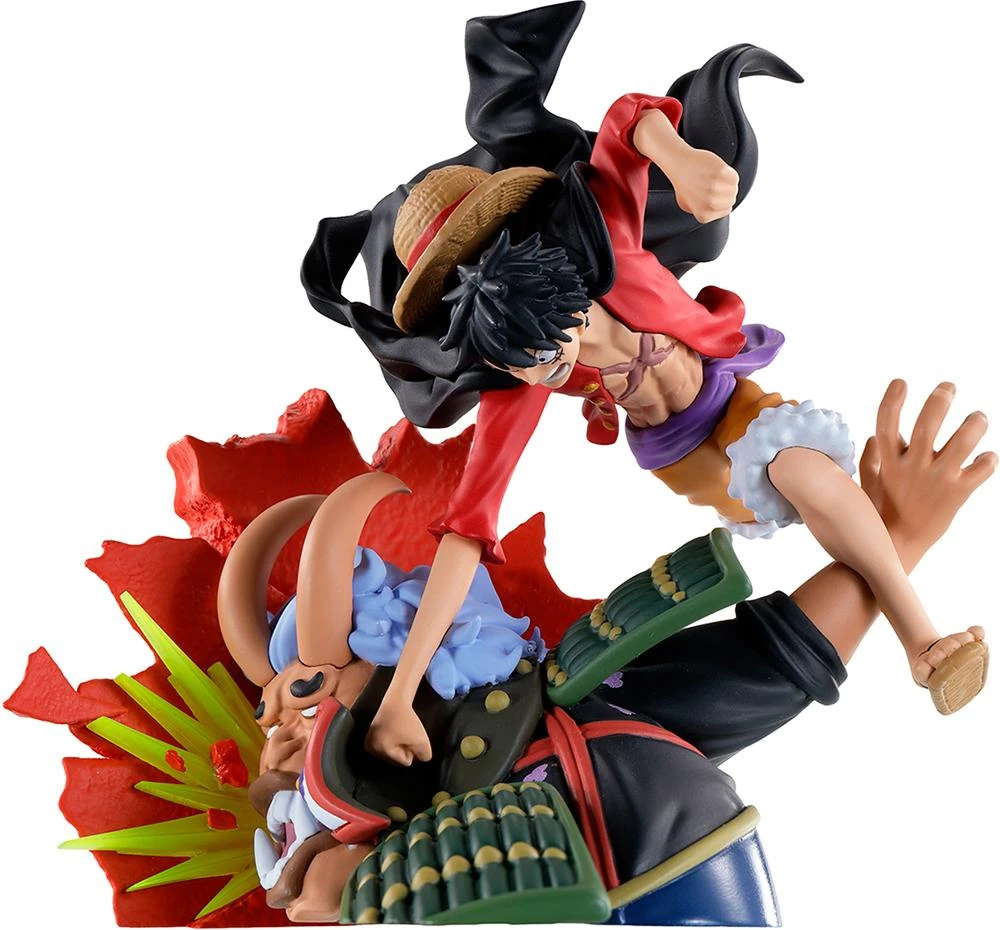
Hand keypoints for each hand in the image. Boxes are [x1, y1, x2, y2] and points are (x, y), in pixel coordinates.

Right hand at [365, 698, 431, 765]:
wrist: (397, 699)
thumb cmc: (407, 718)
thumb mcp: (422, 741)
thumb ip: (424, 756)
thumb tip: (420, 759)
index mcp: (378, 751)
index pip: (405, 761)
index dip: (412, 749)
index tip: (410, 735)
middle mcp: (370, 748)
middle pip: (397, 757)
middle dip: (405, 747)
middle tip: (406, 732)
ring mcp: (369, 740)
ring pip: (393, 750)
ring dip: (400, 742)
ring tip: (401, 729)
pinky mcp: (371, 733)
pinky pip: (388, 743)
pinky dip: (395, 737)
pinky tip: (396, 728)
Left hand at [670, 148, 738, 223]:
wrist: (678, 164)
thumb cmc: (683, 184)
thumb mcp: (687, 206)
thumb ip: (704, 212)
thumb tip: (720, 211)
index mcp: (704, 215)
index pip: (726, 210)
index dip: (721, 201)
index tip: (711, 193)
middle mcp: (710, 203)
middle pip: (731, 199)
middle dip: (725, 192)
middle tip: (713, 184)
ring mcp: (716, 188)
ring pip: (734, 189)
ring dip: (727, 183)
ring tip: (714, 178)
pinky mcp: (721, 173)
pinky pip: (734, 177)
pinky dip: (728, 173)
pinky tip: (717, 171)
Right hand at [861, 380, 995, 565]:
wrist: (898, 548)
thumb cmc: (879, 513)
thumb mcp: (868, 483)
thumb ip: (871, 458)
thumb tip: (876, 437)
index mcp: (888, 461)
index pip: (886, 421)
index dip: (893, 398)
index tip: (901, 382)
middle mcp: (912, 467)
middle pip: (927, 424)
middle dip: (940, 399)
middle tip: (948, 387)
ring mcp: (936, 480)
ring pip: (963, 442)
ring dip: (974, 424)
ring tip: (978, 418)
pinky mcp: (958, 494)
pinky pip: (981, 470)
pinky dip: (988, 460)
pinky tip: (985, 458)